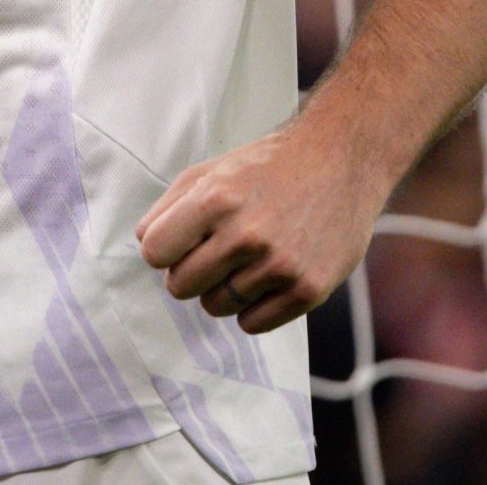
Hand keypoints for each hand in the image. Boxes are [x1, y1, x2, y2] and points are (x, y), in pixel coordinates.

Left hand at [133, 124, 393, 334]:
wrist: (341, 161)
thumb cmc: (268, 167)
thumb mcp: (211, 171)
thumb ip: (169, 208)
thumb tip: (145, 247)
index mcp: (215, 199)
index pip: (154, 252)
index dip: (164, 249)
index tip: (181, 242)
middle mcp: (246, 234)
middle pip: (181, 285)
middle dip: (190, 272)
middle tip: (215, 252)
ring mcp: (279, 265)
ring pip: (215, 306)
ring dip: (224, 288)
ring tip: (249, 257)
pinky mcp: (308, 289)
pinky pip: (252, 324)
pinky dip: (253, 307)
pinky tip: (269, 277)